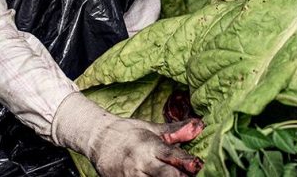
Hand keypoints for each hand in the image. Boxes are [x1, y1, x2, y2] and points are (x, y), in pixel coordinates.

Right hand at [52, 92, 204, 175]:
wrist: (98, 138)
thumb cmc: (127, 132)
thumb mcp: (151, 129)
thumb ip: (175, 131)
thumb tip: (199, 124)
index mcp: (149, 146)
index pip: (171, 155)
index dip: (186, 162)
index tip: (198, 166)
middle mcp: (140, 163)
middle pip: (164, 175)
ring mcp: (129, 176)